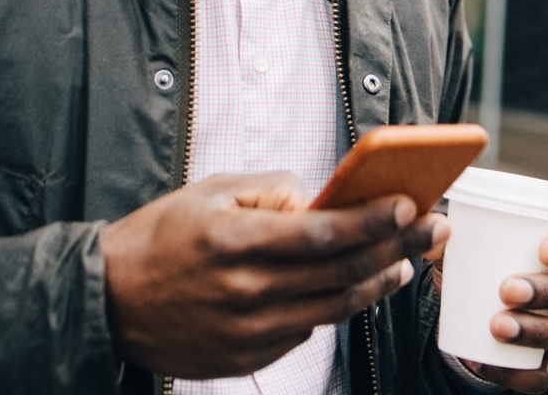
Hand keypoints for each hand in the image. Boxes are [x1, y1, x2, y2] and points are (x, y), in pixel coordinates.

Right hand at [100, 171, 449, 378]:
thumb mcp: (212, 190)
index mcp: (236, 240)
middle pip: (341, 272)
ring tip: (409, 260)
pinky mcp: (248, 359)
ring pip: (334, 307)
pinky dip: (339, 305)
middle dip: (397, 247)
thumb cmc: (162, 235)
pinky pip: (308, 329)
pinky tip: (360, 284)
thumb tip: (321, 199)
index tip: (411, 203)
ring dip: (379, 281)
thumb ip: (272, 189)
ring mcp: (249, 333)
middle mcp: (247, 291)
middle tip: (437, 227)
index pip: (322, 233)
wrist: (110, 301)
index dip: (372, 220)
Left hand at [462, 226, 547, 393]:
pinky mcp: (547, 364)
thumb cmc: (477, 256)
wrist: (466, 304)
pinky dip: (512, 373)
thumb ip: (446, 230)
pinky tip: (480, 360)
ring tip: (497, 325)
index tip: (545, 249)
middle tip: (508, 288)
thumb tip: (435, 231)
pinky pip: (543, 377)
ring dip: (539, 331)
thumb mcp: (463, 240)